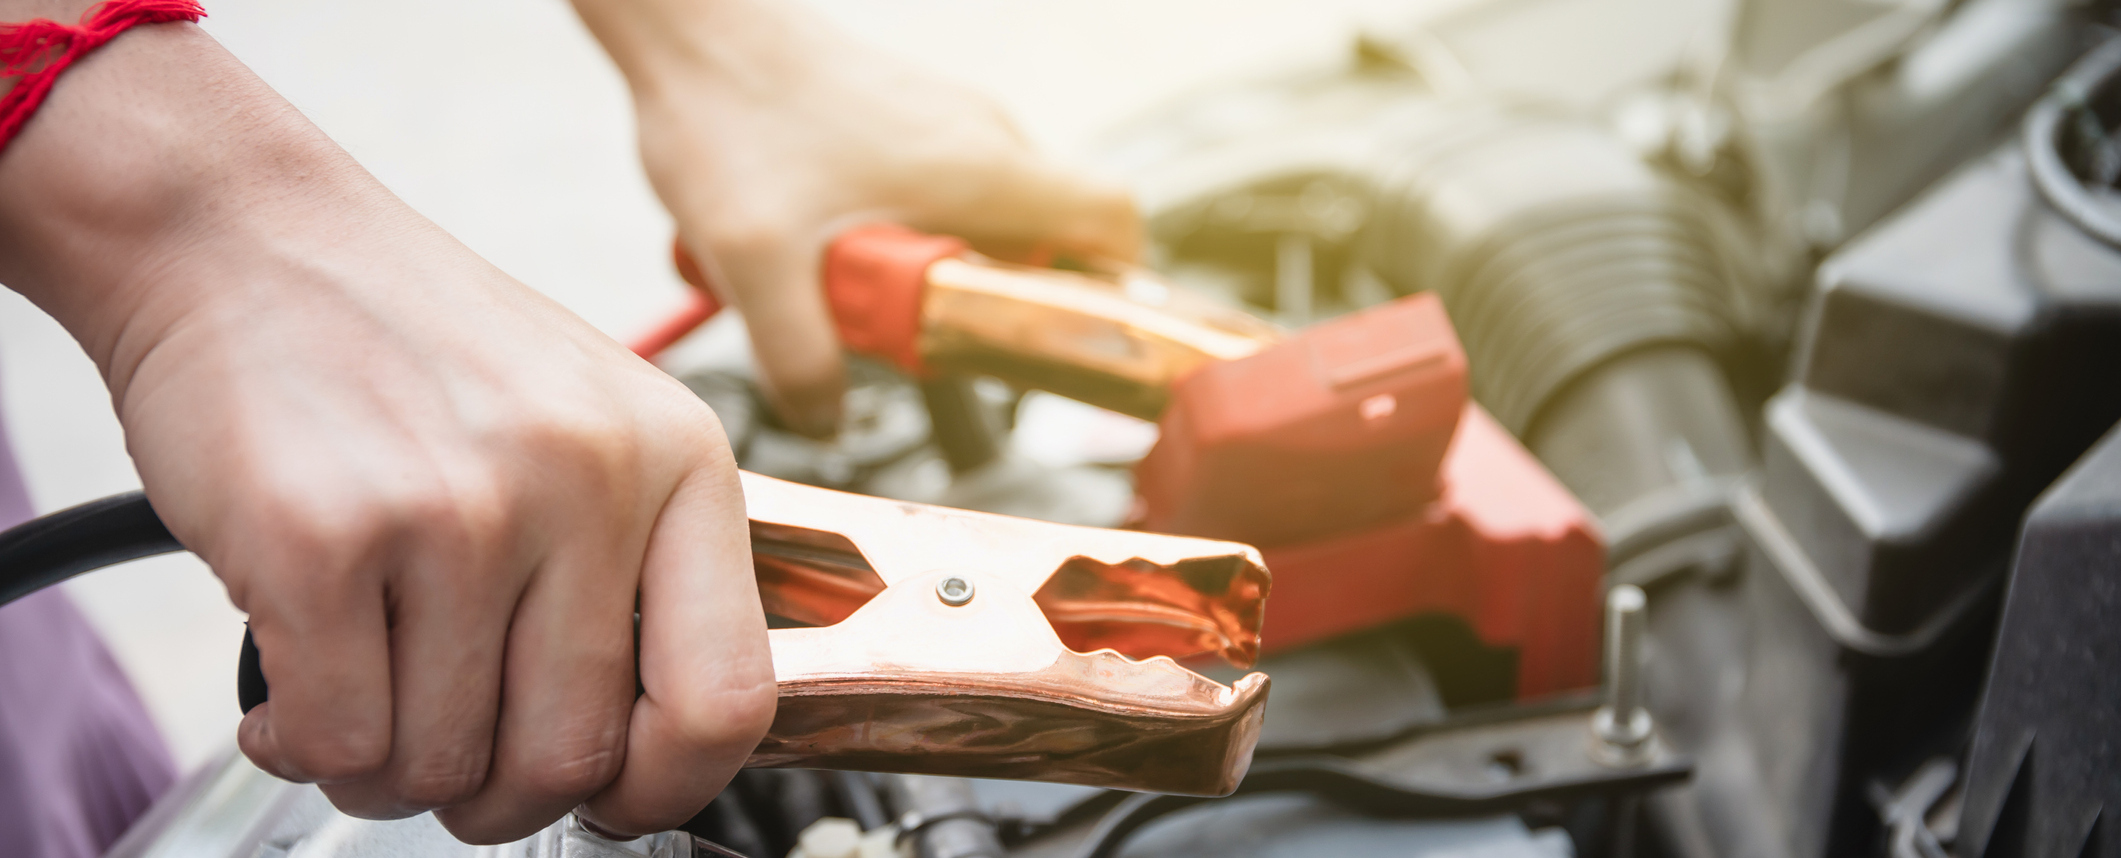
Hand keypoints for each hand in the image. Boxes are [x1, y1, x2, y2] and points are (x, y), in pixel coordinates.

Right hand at [0, 20, 773, 842]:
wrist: (245, 240)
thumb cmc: (418, 352)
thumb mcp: (592, 424)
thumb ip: (640, 566)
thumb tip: (654, 749)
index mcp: (679, 462)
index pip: (726, 699)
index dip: (666, 787)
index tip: (610, 798)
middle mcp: (589, 482)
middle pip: (570, 760)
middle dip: (497, 796)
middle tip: (444, 750)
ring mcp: (461, 509)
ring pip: (445, 765)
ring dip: (389, 768)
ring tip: (359, 694)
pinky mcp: (325, 537)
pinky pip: (339, 740)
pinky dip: (305, 745)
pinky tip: (292, 693)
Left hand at [574, 0, 1141, 435]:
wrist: (689, 30)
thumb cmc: (736, 111)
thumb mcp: (757, 263)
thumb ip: (798, 357)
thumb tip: (825, 420)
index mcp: (985, 170)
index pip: (1114, 222)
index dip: (1114, 288)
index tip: (1072, 335)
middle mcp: (984, 137)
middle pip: (1050, 237)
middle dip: (996, 301)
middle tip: (924, 332)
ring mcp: (948, 120)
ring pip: (986, 217)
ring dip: (936, 267)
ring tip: (855, 284)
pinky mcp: (906, 117)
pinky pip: (936, 192)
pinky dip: (900, 232)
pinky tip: (822, 243)